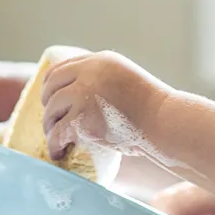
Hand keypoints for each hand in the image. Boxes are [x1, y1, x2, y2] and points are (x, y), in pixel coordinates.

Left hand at [40, 51, 171, 160]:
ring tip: (55, 139)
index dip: (51, 84)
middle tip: (51, 121)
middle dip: (47, 105)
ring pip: (51, 110)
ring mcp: (84, 94)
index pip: (62, 67)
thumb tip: (81, 100)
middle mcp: (90, 73)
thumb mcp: (128, 84)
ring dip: (49, 126)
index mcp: (101, 61)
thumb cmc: (154, 111)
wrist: (166, 123)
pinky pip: (58, 132)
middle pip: (52, 86)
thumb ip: (105, 84)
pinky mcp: (83, 118)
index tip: (50, 98)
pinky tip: (58, 152)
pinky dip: (55, 144)